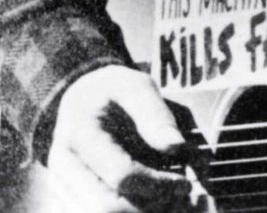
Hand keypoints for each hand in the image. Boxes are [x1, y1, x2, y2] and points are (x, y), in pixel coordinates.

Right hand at [45, 65, 200, 212]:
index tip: (185, 183)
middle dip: (150, 206)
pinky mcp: (65, 199)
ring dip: (141, 212)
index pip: (122, 175)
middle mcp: (63, 167)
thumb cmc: (112, 91)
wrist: (77, 100)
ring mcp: (59, 187)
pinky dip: (127, 212)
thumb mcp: (135, 87)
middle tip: (180, 198)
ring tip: (170, 203)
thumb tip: (177, 147)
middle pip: (107, 208)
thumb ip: (155, 114)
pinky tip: (150, 204)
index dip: (158, 184)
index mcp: (81, 134)